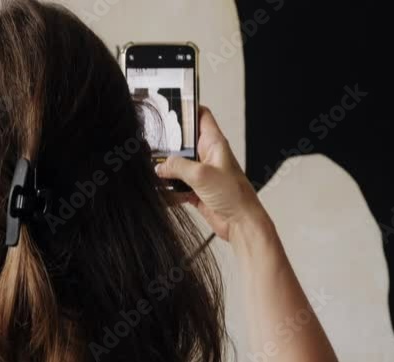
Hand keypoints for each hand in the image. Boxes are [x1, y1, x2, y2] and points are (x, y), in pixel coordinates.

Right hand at [156, 106, 269, 241]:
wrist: (240, 224)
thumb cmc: (234, 196)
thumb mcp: (202, 175)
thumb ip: (178, 167)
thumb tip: (160, 166)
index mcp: (214, 143)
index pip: (201, 116)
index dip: (188, 107)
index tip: (171, 105)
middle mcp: (207, 156)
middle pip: (183, 143)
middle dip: (168, 146)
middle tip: (153, 147)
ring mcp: (201, 174)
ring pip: (177, 166)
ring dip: (166, 171)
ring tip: (156, 173)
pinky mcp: (196, 191)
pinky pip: (177, 187)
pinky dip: (169, 191)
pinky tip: (164, 194)